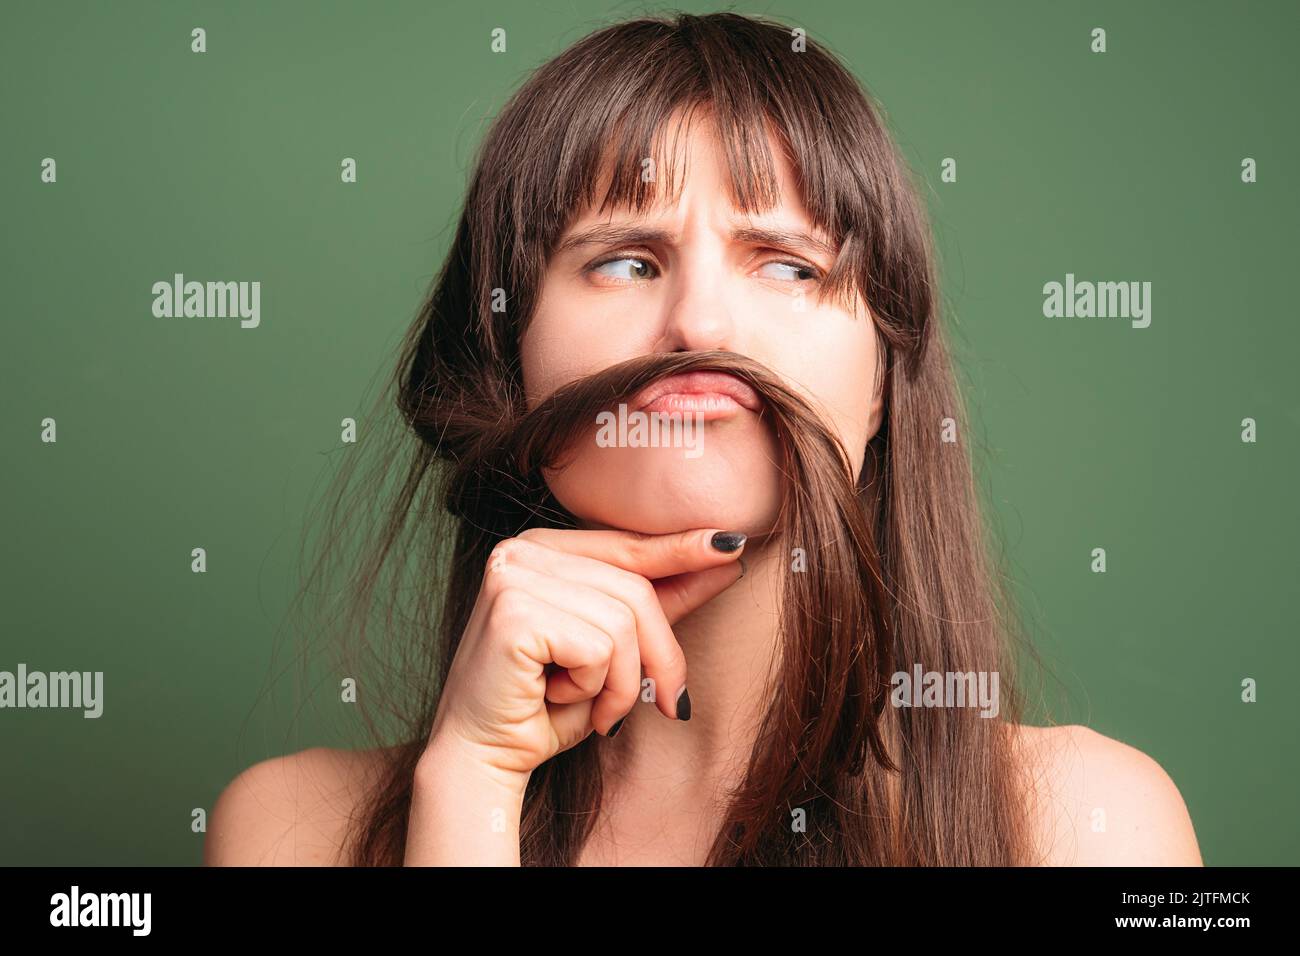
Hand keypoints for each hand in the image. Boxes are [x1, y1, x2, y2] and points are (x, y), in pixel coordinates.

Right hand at [424, 527, 746, 779]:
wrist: (482, 758)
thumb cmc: (544, 706)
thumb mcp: (614, 650)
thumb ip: (660, 602)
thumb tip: (724, 557)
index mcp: (541, 549)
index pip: (628, 547)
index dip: (681, 552)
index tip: (732, 548)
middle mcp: (520, 551)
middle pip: (635, 588)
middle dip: (661, 655)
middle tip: (666, 704)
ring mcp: (512, 577)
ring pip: (622, 622)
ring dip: (624, 682)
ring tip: (595, 708)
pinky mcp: (512, 612)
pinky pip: (599, 647)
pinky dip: (597, 688)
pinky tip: (560, 698)